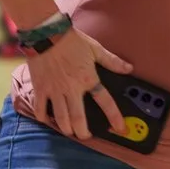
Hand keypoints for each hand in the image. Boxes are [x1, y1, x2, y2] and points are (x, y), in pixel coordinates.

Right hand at [26, 26, 133, 141]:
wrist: (46, 33)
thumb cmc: (71, 40)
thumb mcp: (95, 49)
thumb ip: (112, 61)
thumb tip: (129, 68)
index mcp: (88, 79)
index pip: (105, 102)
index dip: (114, 117)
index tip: (120, 128)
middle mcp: (72, 89)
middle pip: (79, 119)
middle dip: (83, 132)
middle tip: (85, 135)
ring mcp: (55, 90)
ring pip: (61, 118)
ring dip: (66, 129)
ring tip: (70, 131)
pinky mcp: (40, 89)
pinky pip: (40, 109)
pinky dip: (44, 117)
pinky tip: (47, 120)